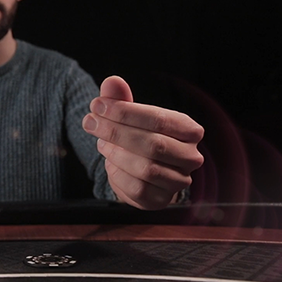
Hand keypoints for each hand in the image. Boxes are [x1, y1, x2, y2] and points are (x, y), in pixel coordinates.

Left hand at [82, 76, 203, 209]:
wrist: (140, 171)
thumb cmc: (138, 135)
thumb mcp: (129, 115)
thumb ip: (121, 98)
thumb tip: (112, 81)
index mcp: (188, 129)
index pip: (158, 118)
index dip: (125, 111)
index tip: (96, 105)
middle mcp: (191, 156)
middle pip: (153, 144)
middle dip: (116, 132)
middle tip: (90, 123)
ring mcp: (179, 180)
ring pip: (146, 168)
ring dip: (116, 154)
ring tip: (101, 143)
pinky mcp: (161, 199)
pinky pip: (137, 188)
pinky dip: (117, 174)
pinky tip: (110, 164)